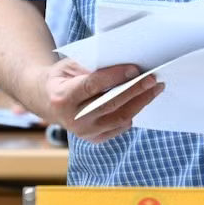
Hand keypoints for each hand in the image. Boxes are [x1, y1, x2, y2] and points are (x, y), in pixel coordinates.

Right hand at [35, 59, 162, 143]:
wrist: (48, 101)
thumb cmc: (63, 78)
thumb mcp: (70, 65)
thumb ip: (92, 66)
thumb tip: (124, 66)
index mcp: (63, 97)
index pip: (93, 86)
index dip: (115, 76)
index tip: (135, 68)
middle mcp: (72, 119)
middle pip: (110, 104)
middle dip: (135, 90)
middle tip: (153, 79)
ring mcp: (83, 132)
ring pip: (119, 118)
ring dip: (140, 102)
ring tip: (155, 89)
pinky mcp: (93, 138)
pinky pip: (119, 127)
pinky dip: (133, 112)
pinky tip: (143, 100)